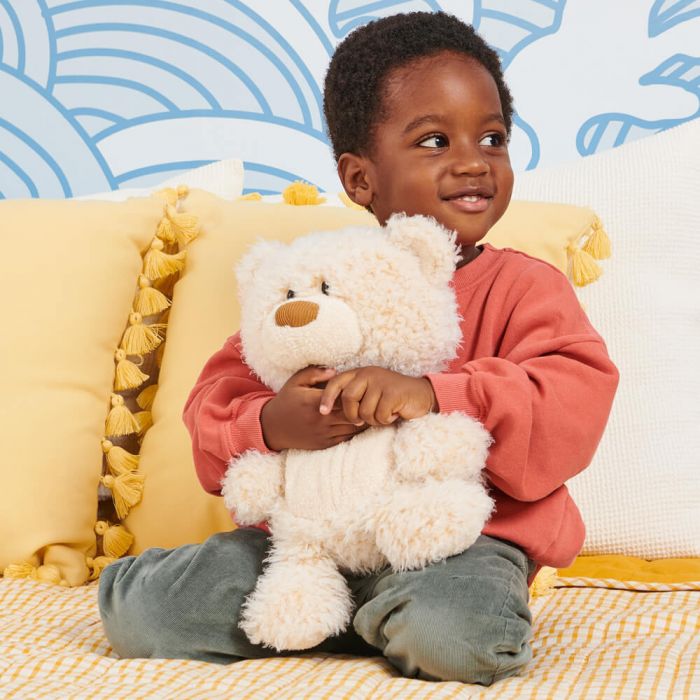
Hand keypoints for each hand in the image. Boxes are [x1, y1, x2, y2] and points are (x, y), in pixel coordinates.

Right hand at [260, 366, 365, 451]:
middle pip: (352, 414)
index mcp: (314, 402)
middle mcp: (320, 420)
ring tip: (369, 409)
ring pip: (353, 428)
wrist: (273, 428)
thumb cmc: (287, 401)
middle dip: (364, 406)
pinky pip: (347, 437)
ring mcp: (323, 434)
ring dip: (363, 419)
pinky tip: (360, 421)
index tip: (362, 386)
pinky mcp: (325, 444)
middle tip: (371, 398)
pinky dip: (355, 430)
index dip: (356, 392)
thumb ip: (315, 373)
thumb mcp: (296, 381)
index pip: (343, 397)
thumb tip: (336, 371)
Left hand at [319, 366, 436, 426]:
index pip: (336, 383)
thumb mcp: (369, 392)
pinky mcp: (393, 393)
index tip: (323, 412)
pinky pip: (380, 415)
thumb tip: (331, 410)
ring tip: (384, 414)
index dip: (327, 398)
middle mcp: (369, 374)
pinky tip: (394, 413)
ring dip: (373, 419)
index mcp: (360, 373)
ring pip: (365, 411)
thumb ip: (354, 395)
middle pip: (348, 398)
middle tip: (361, 420)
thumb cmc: (391, 398)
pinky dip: (386, 420)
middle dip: (353, 415)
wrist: (421, 395)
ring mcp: (382, 382)